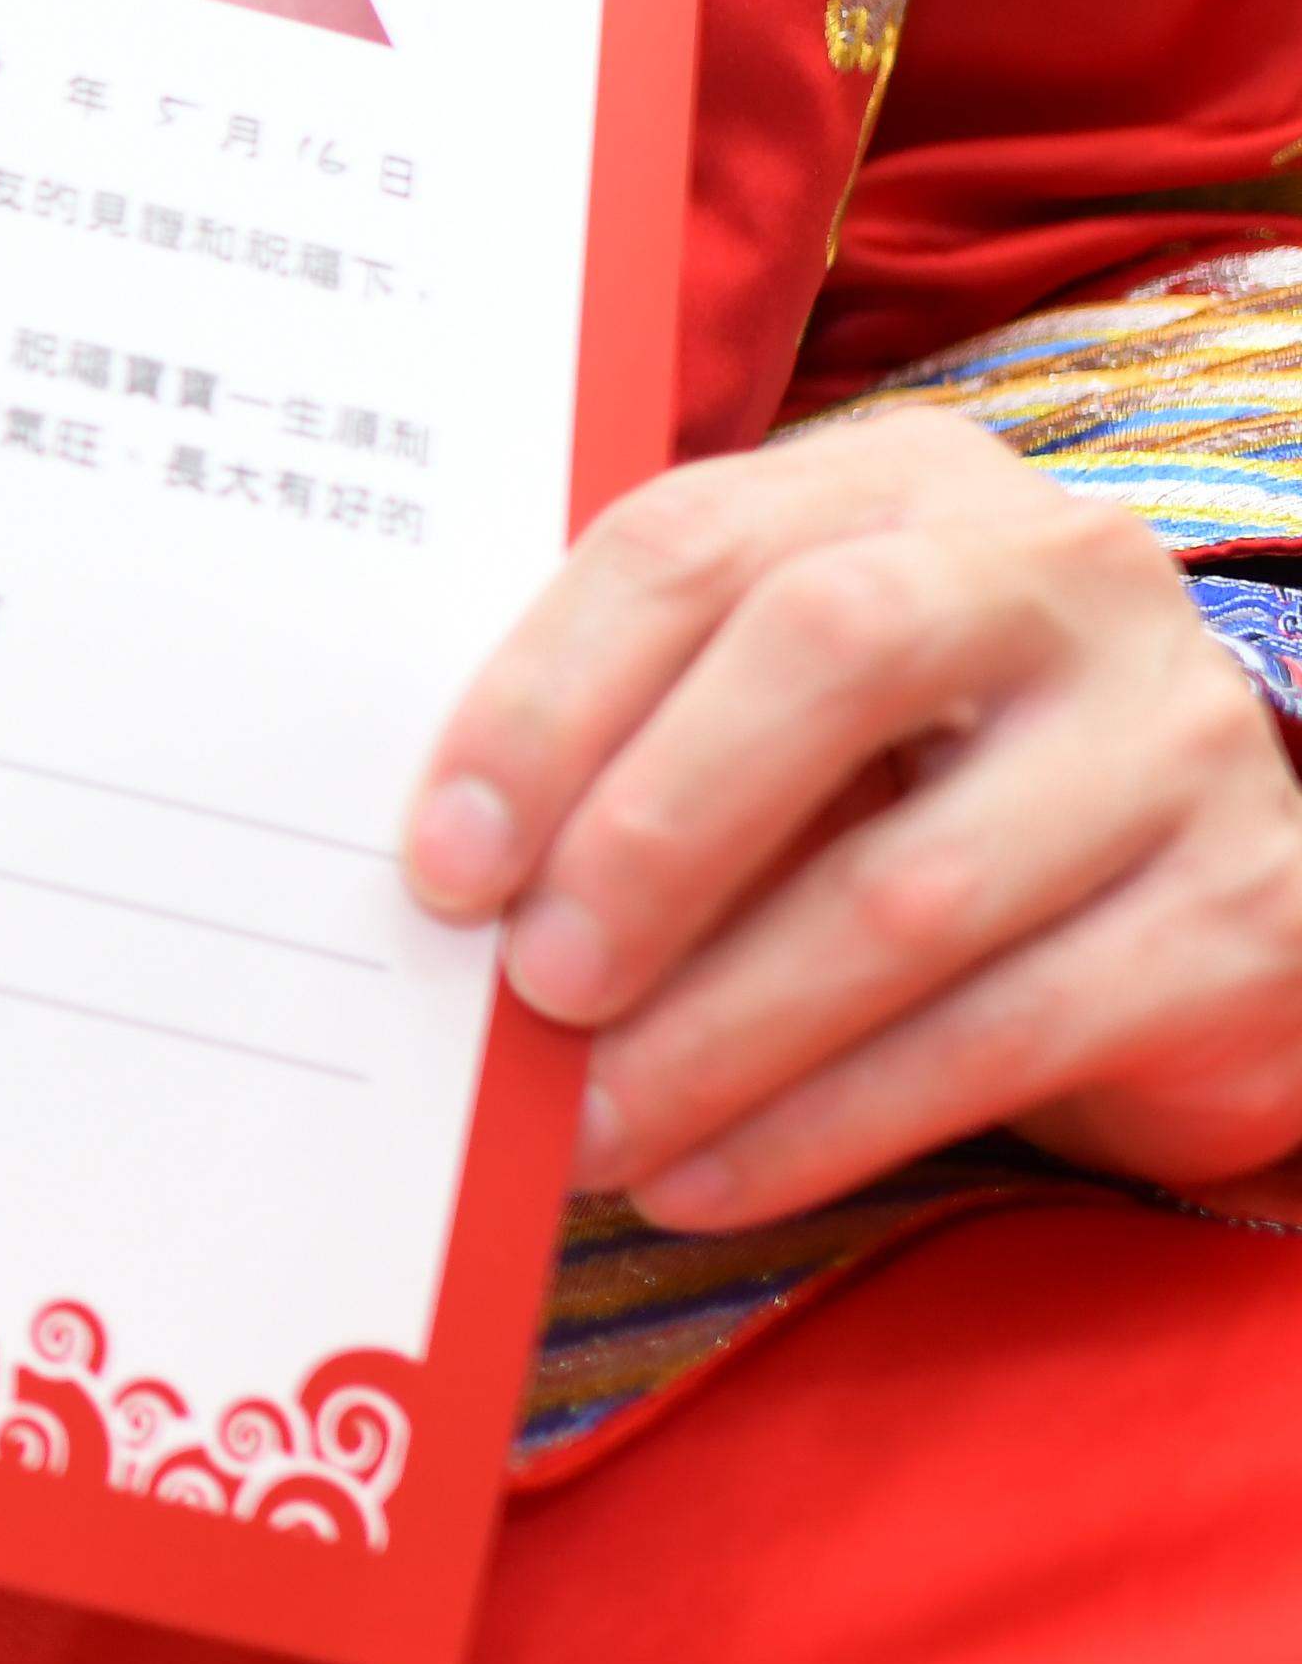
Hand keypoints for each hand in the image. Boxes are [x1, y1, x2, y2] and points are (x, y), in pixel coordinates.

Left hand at [405, 403, 1301, 1224]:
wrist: (1183, 903)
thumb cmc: (904, 789)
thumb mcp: (770, 719)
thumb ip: (627, 741)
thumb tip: (443, 885)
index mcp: (906, 484)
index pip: (693, 543)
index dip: (546, 700)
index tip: (442, 861)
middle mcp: (1064, 573)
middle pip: (825, 652)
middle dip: (646, 837)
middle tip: (528, 986)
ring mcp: (1178, 738)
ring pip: (908, 889)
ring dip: (711, 1036)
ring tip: (584, 1129)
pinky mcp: (1243, 919)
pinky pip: (998, 1036)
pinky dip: (818, 1127)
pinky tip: (702, 1179)